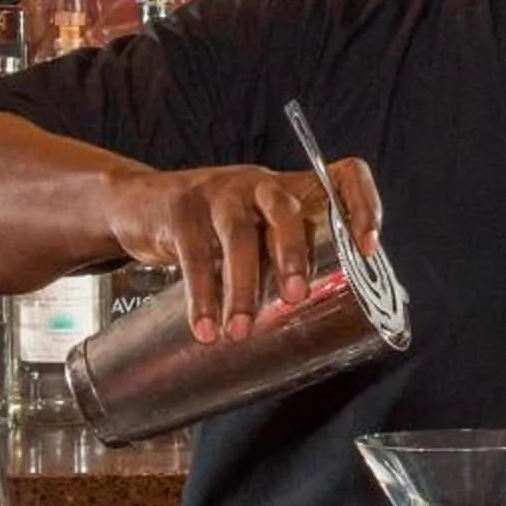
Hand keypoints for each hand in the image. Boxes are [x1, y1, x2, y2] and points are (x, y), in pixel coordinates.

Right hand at [99, 158, 383, 341]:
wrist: (137, 204)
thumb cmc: (214, 227)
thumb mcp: (257, 230)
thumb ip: (285, 257)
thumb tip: (325, 314)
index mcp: (291, 189)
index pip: (343, 175)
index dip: (364, 205)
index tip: (368, 248)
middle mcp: (260, 183)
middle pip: (286, 210)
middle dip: (293, 254)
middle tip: (295, 297)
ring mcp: (219, 193)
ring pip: (237, 236)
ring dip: (242, 287)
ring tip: (241, 330)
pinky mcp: (180, 210)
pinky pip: (194, 256)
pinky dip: (201, 298)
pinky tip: (205, 329)